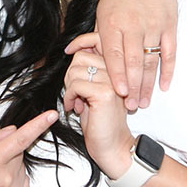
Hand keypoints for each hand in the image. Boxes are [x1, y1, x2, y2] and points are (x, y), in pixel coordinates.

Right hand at [0, 109, 58, 186]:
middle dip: (7, 151)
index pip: (21, 138)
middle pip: (19, 152)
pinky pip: (23, 181)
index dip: (38, 125)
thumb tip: (11, 131)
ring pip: (21, 167)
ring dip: (10, 166)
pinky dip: (13, 179)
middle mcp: (5, 178)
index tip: (51, 116)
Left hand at [62, 33, 134, 179]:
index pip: (96, 40)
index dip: (80, 42)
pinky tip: (75, 107)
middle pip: (81, 56)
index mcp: (117, 67)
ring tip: (76, 101)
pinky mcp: (105, 93)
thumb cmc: (101, 120)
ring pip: (76, 70)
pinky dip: (69, 97)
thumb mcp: (93, 89)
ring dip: (69, 87)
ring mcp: (113, 81)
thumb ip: (89, 69)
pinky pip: (75, 85)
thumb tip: (74, 51)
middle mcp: (118, 71)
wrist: (112, 146)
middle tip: (74, 92)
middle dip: (70, 74)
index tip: (69, 50)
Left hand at [93, 0, 177, 110]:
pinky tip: (164, 85)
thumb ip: (95, 35)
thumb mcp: (101, 10)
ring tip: (144, 102)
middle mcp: (133, 25)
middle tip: (131, 106)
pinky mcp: (170, 24)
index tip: (119, 93)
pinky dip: (167, 70)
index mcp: (113, 22)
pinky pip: (169, 52)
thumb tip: (74, 53)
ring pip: (151, 60)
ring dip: (148, 84)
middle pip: (134, 61)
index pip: (115, 54)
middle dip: (133, 86)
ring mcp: (154, 25)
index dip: (117, 75)